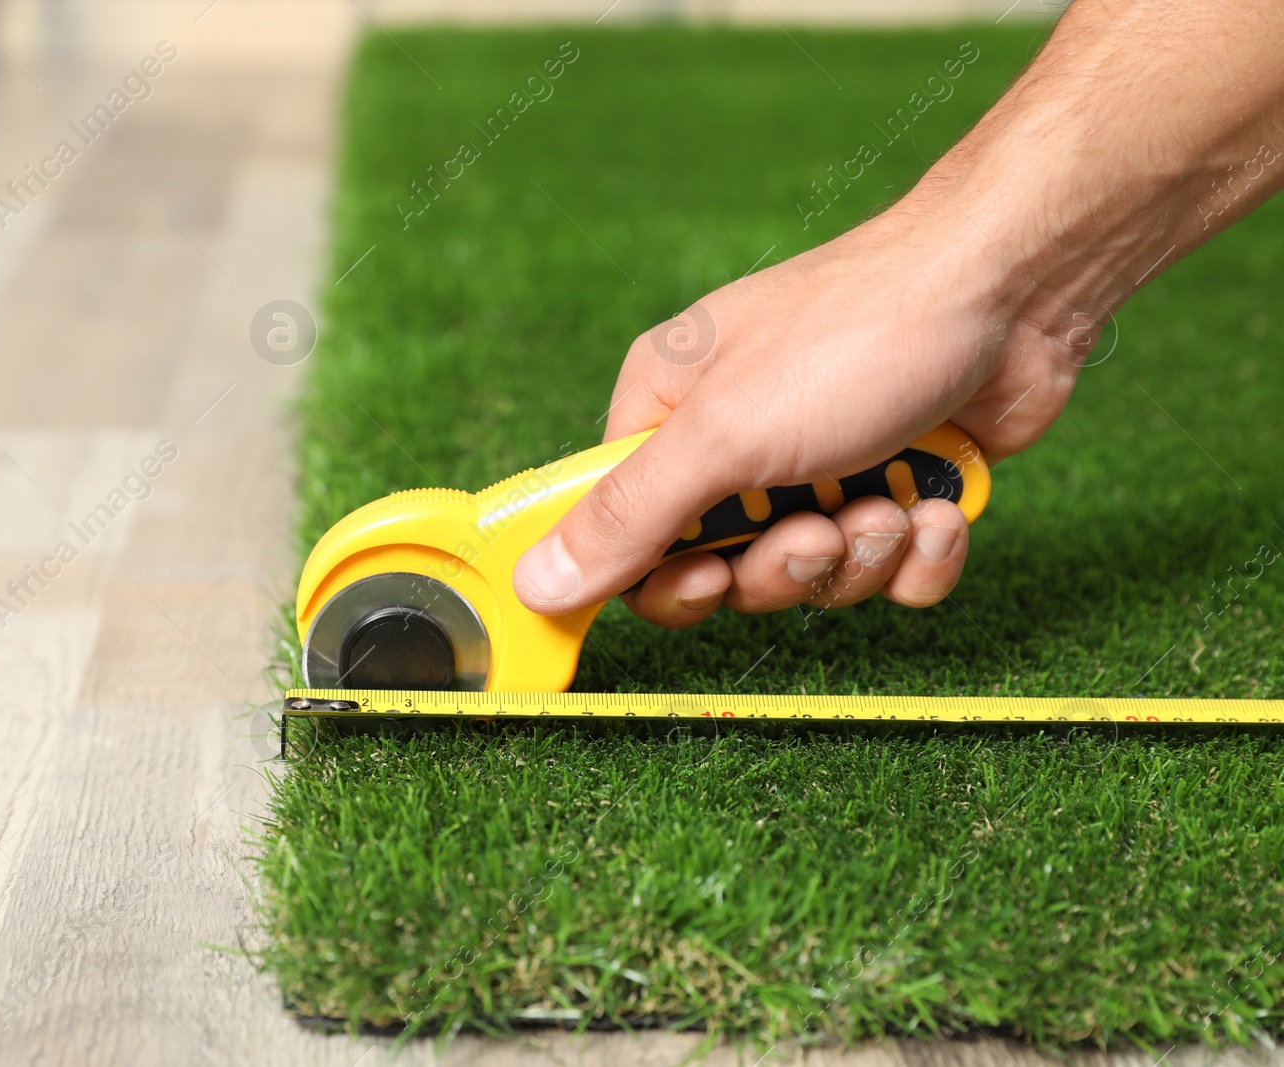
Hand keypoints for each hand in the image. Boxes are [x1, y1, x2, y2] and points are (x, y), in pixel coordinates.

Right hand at [511, 209, 1079, 626]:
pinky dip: (922, 554)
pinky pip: (892, 574)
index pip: (626, 536)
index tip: (706, 580)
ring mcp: (824, 469)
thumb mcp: (721, 434)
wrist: (1013, 290)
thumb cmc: (854, 336)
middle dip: (782, 568)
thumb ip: (626, 518)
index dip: (663, 578)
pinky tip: (941, 506)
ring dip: (860, 555)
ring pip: (815, 579)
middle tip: (818, 528)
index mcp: (668, 417)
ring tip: (891, 502)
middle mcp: (737, 445)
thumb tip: (533, 583)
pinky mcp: (899, 487)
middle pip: (725, 572)